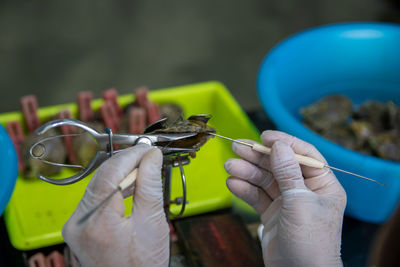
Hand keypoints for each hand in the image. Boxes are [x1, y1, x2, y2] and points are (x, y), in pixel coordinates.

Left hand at [62, 144, 168, 266]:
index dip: (131, 155)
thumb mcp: (152, 224)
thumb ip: (150, 186)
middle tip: (148, 154)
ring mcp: (75, 224)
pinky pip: (96, 196)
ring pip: (98, 183)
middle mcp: (78, 221)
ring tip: (144, 167)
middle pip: (102, 176)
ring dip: (121, 173)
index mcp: (96, 222)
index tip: (149, 148)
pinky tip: (130, 183)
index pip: (111, 173)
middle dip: (126, 161)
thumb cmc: (142, 266)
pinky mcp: (78, 225)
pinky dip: (113, 186)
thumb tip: (152, 156)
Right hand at [225, 130, 345, 266]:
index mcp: (322, 185)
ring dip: (247, 172)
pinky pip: (257, 196)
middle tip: (237, 146)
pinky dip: (245, 189)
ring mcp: (287, 202)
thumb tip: (280, 146)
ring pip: (265, 180)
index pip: (304, 155)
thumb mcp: (300, 203)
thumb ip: (288, 173)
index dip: (285, 142)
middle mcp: (305, 191)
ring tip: (230, 166)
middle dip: (258, 156)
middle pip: (279, 165)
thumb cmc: (310, 242)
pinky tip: (233, 183)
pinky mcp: (272, 214)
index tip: (265, 136)